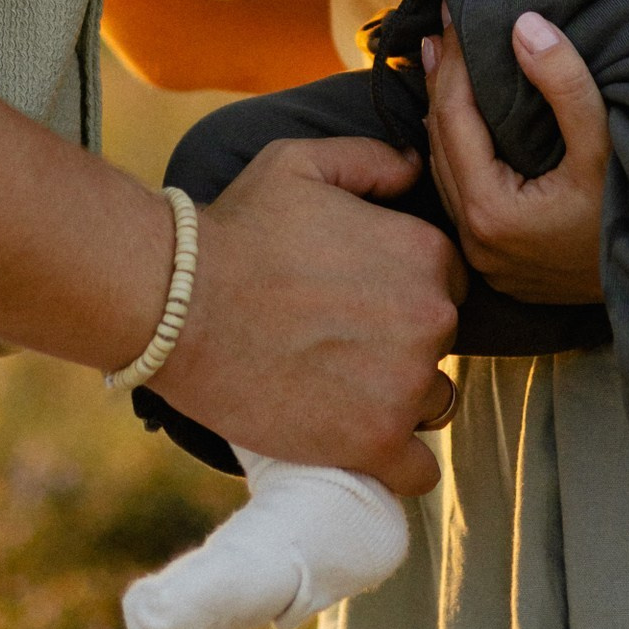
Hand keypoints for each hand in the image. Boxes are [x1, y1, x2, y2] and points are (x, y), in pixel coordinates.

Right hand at [160, 136, 465, 497]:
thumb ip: (372, 160)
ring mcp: (406, 385)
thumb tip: (416, 168)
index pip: (448, 282)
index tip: (364, 299)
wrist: (180, 306)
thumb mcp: (302, 164)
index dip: (407, 290)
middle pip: (441, 342)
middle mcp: (431, 318)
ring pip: (432, 401)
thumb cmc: (237, 230)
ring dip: (398, 399)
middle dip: (402, 342)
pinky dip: (397, 463)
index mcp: (424, 253)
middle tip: (340, 340)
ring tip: (339, 387)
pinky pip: (419, 469)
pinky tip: (360, 444)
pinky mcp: (375, 444)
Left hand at [425, 11, 609, 302]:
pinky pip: (461, 196)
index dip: (452, 63)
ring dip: (445, 116)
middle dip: (441, 83)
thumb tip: (523, 25)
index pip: (454, 118)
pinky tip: (463, 126)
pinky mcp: (498, 264)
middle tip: (438, 31)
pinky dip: (458, 152)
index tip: (450, 15)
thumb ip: (564, 83)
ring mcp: (485, 258)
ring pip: (446, 172)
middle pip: (442, 143)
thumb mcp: (605, 143)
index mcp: (491, 210)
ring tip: (443, 67)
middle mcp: (476, 240)